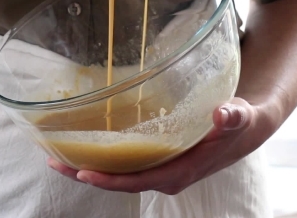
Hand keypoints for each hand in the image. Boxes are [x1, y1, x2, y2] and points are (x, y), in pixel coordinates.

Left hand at [48, 97, 274, 193]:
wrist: (243, 127)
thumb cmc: (239, 123)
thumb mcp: (240, 118)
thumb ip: (233, 117)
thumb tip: (224, 115)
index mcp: (178, 171)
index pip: (138, 181)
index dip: (110, 180)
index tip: (83, 172)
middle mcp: (164, 174)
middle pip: (119, 180)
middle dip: (86, 173)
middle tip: (53, 161)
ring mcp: (158, 168)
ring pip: (118, 172)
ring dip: (88, 165)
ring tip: (56, 155)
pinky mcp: (155, 158)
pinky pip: (123, 162)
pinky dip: (102, 156)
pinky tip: (83, 144)